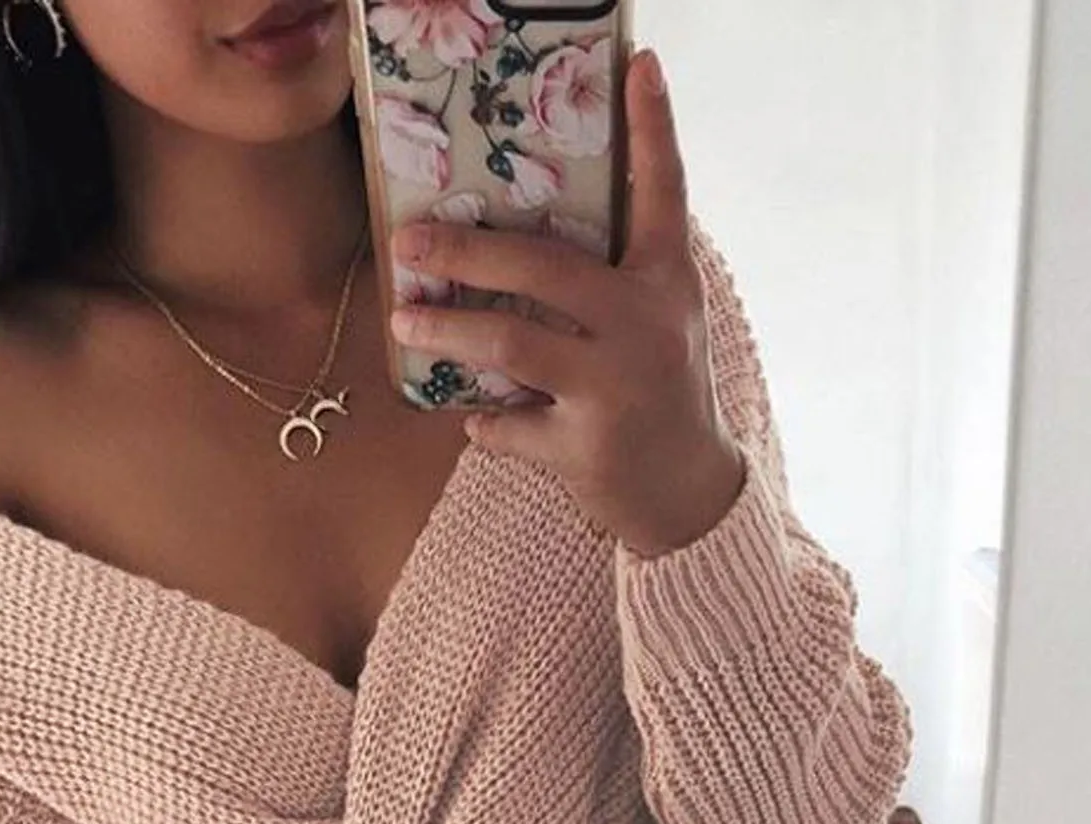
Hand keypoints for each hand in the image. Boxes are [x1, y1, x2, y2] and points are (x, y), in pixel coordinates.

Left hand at [387, 47, 745, 558]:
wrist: (688, 493)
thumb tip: (521, 240)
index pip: (663, 192)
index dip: (653, 127)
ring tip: (402, 320)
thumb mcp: (659, 324)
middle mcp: (645, 325)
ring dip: (444, 330)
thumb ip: (613, 280)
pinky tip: (470, 418)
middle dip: (463, 251)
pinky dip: (481, 422)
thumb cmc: (660, 394)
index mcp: (666, 284)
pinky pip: (506, 424)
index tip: (640, 63)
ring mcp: (614, 387)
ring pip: (507, 342)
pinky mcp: (585, 446)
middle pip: (541, 267)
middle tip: (407, 241)